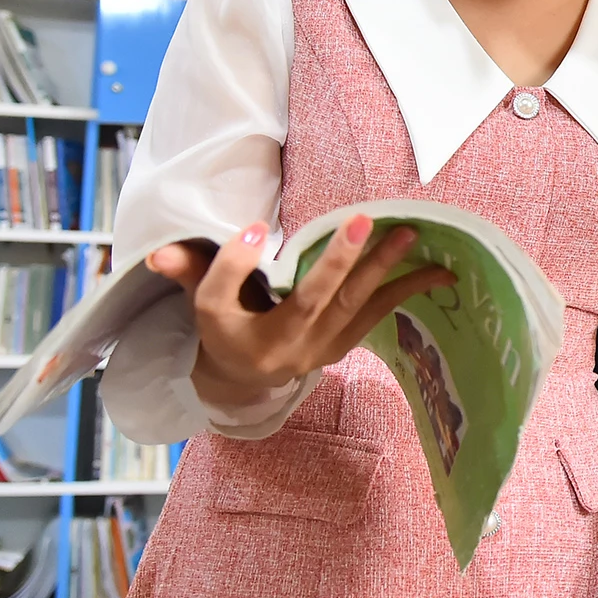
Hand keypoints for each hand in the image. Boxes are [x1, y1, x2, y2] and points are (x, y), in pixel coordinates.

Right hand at [150, 216, 452, 410]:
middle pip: (314, 301)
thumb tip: (158, 252)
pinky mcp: (345, 342)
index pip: (228, 298)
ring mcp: (323, 347)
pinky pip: (378, 314)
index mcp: (242, 338)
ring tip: (411, 234)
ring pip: (357, 306)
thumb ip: (187, 272)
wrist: (250, 377)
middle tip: (364, 220)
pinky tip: (438, 271)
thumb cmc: (225, 328)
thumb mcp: (200, 305)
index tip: (254, 229)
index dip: (237, 265)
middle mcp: (288, 349)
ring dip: (387, 270)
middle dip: (340, 260)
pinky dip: (406, 290)